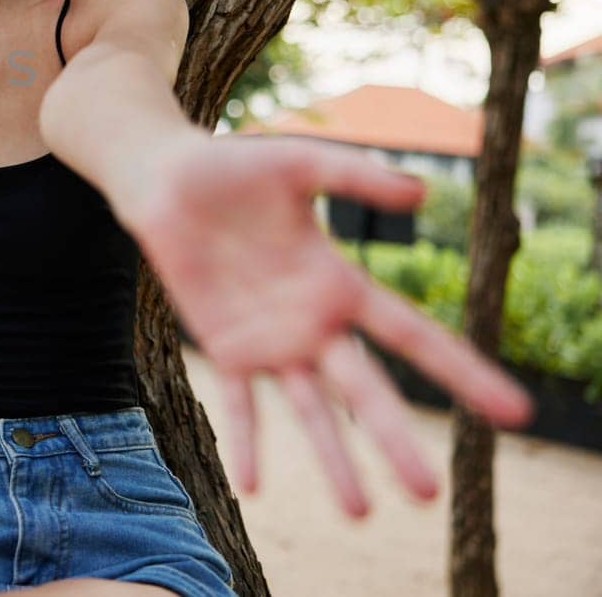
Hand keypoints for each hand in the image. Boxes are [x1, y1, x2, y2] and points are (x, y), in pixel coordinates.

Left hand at [120, 132, 532, 516]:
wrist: (166, 179)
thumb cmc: (238, 168)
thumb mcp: (304, 164)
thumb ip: (357, 177)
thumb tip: (423, 195)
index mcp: (342, 285)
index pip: (413, 336)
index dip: (462, 373)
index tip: (512, 412)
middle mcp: (314, 324)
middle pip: (366, 390)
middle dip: (395, 440)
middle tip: (428, 493)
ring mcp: (270, 341)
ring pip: (309, 410)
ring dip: (332, 459)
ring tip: (358, 513)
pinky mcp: (223, 346)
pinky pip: (238, 402)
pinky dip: (246, 442)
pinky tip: (251, 486)